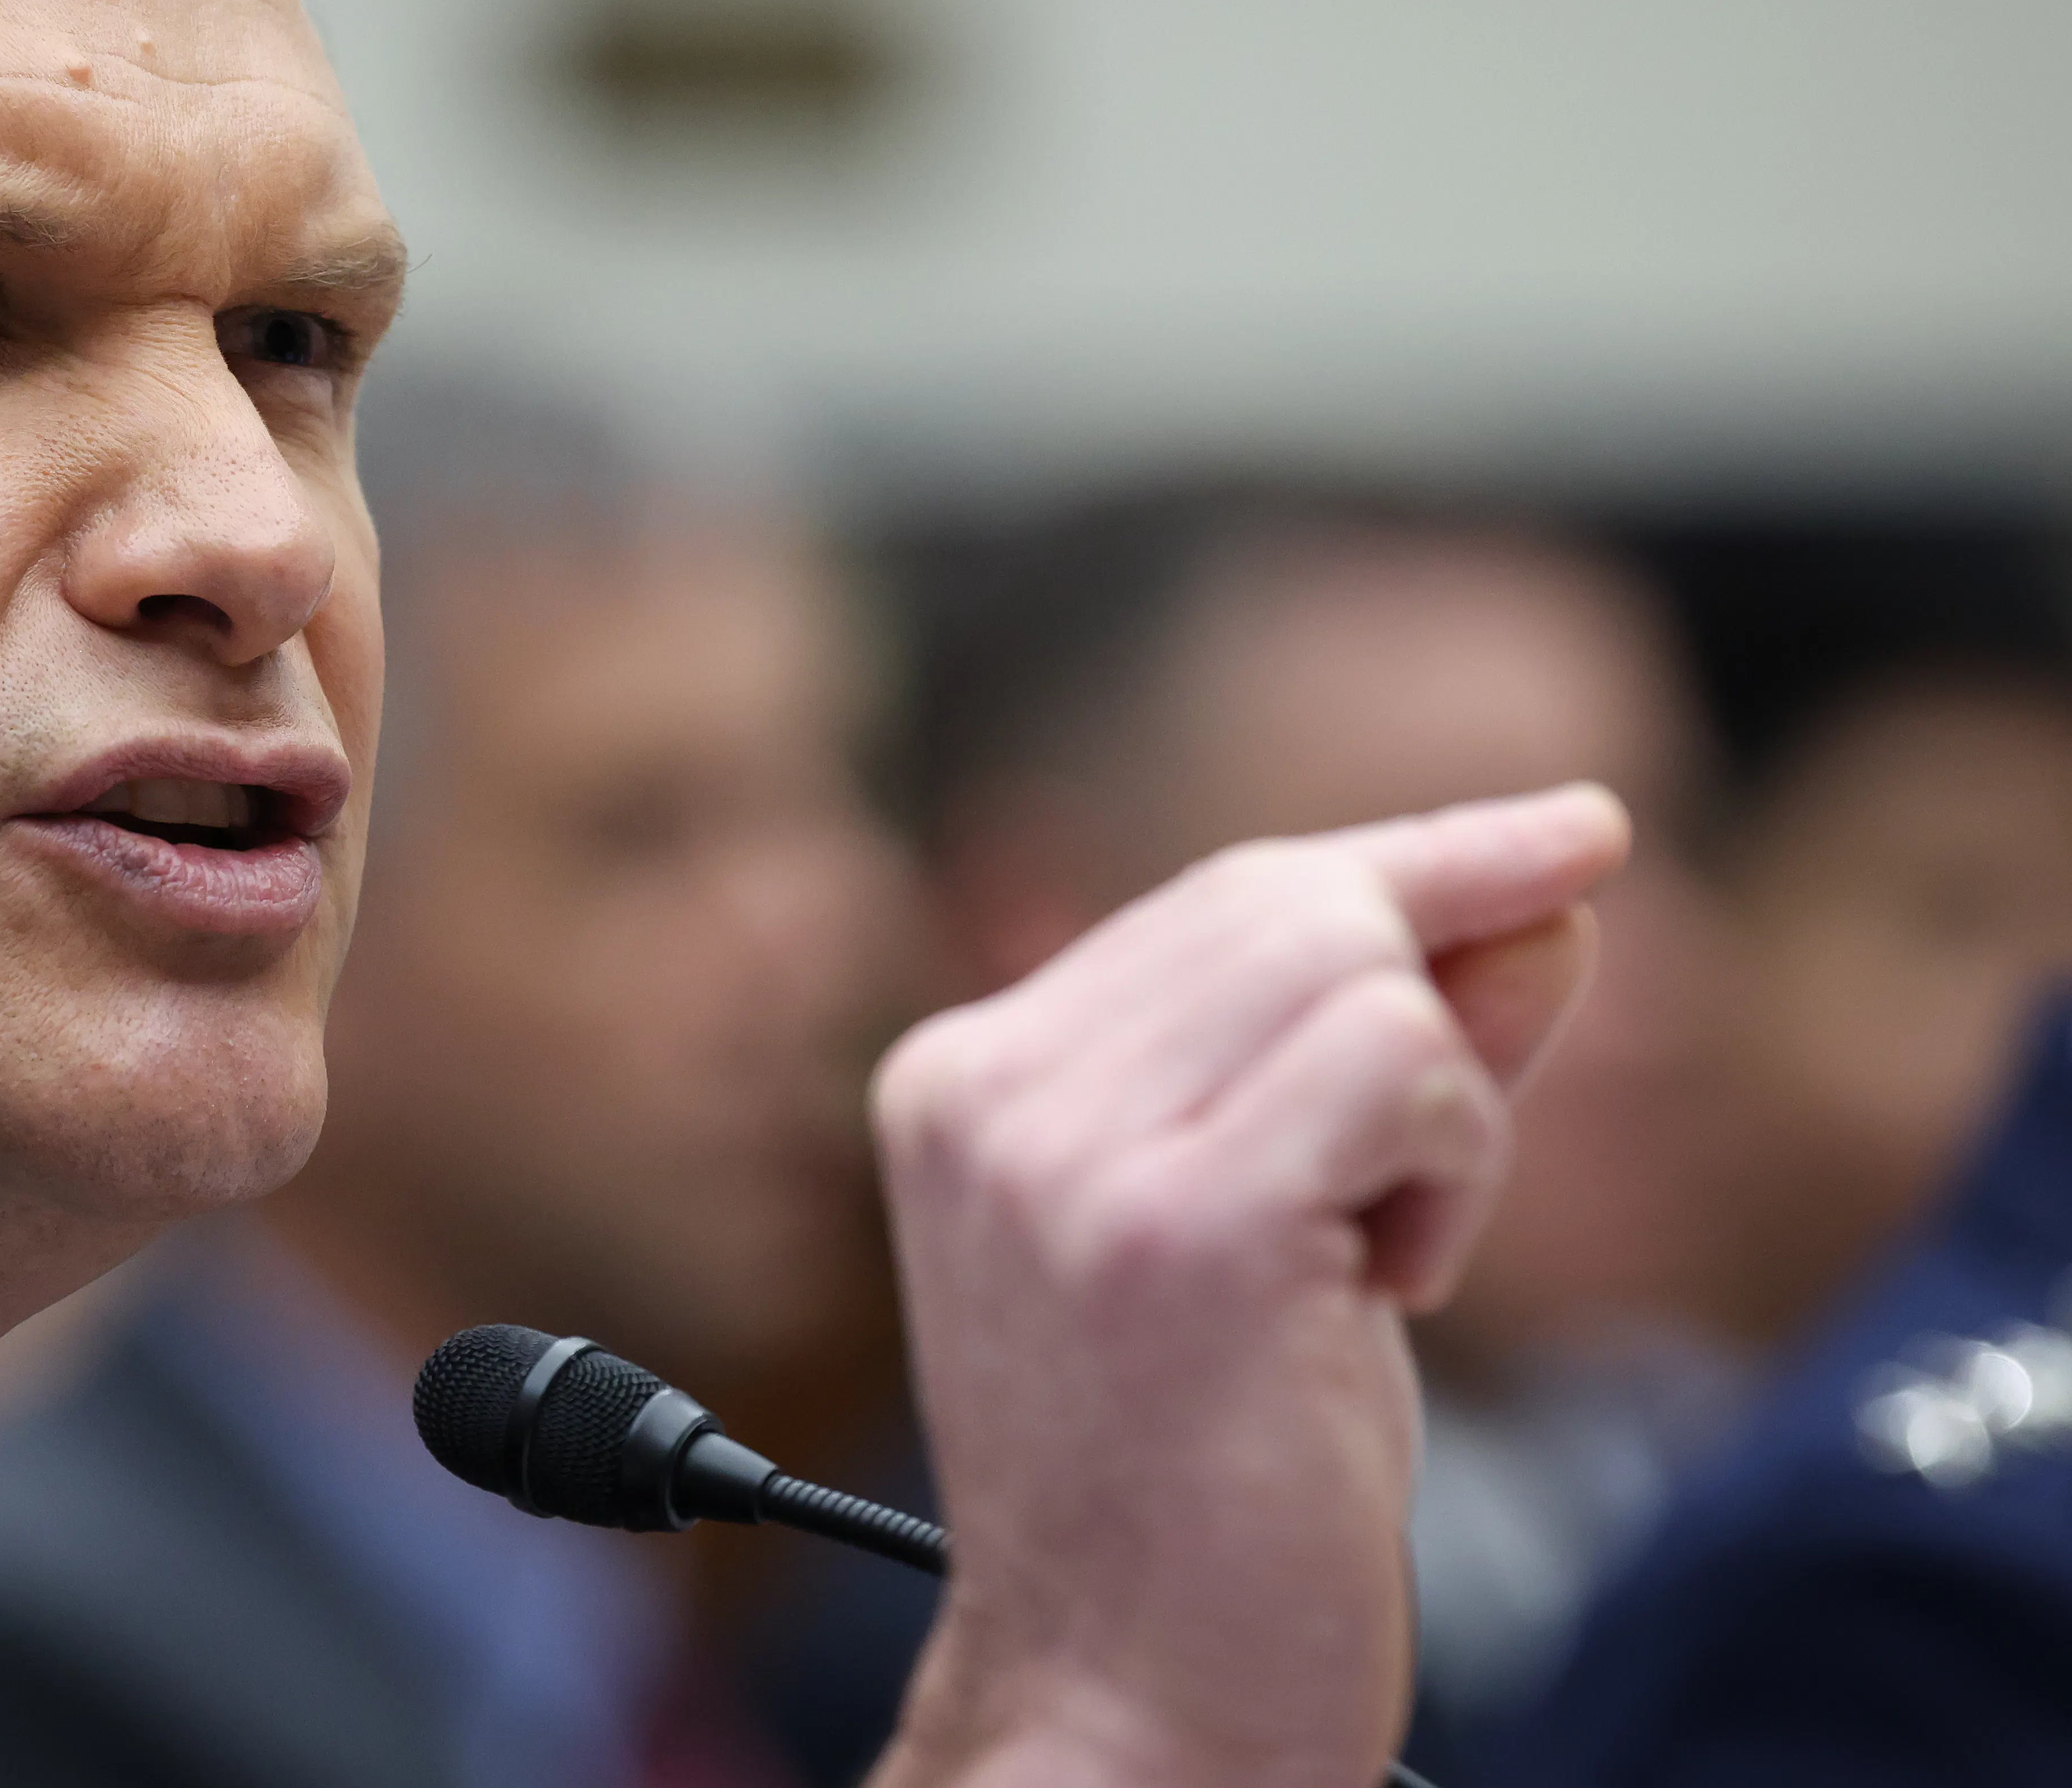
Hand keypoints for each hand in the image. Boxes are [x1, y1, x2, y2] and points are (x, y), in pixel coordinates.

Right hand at [863, 784, 1628, 1787]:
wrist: (1125, 1702)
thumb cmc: (1208, 1492)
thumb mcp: (1285, 1229)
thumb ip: (1393, 1053)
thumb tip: (1545, 892)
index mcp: (963, 1081)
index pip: (1213, 896)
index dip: (1408, 859)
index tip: (1567, 829)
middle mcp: (987, 1090)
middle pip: (1287, 897)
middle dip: (1436, 987)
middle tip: (1441, 1180)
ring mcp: (1063, 1153)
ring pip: (1355, 965)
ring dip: (1440, 1112)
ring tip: (1378, 1265)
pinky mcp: (1177, 1224)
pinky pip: (1402, 1065)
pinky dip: (1451, 1167)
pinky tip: (1388, 1291)